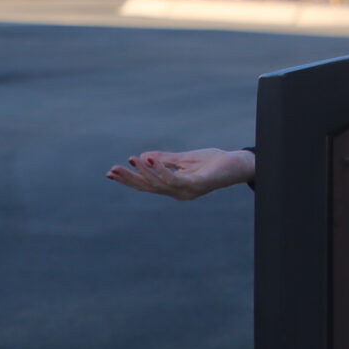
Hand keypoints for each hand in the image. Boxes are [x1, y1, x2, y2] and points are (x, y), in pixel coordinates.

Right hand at [107, 147, 256, 200]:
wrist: (237, 164)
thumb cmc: (214, 162)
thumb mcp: (185, 159)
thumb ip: (166, 159)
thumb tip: (144, 155)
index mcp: (174, 187)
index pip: (147, 185)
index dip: (129, 180)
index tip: (110, 173)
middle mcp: (179, 192)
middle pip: (149, 187)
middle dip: (130, 179)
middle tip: (111, 171)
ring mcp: (187, 190)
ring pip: (159, 184)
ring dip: (143, 172)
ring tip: (130, 160)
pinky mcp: (197, 184)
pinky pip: (175, 179)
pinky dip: (161, 170)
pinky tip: (151, 160)